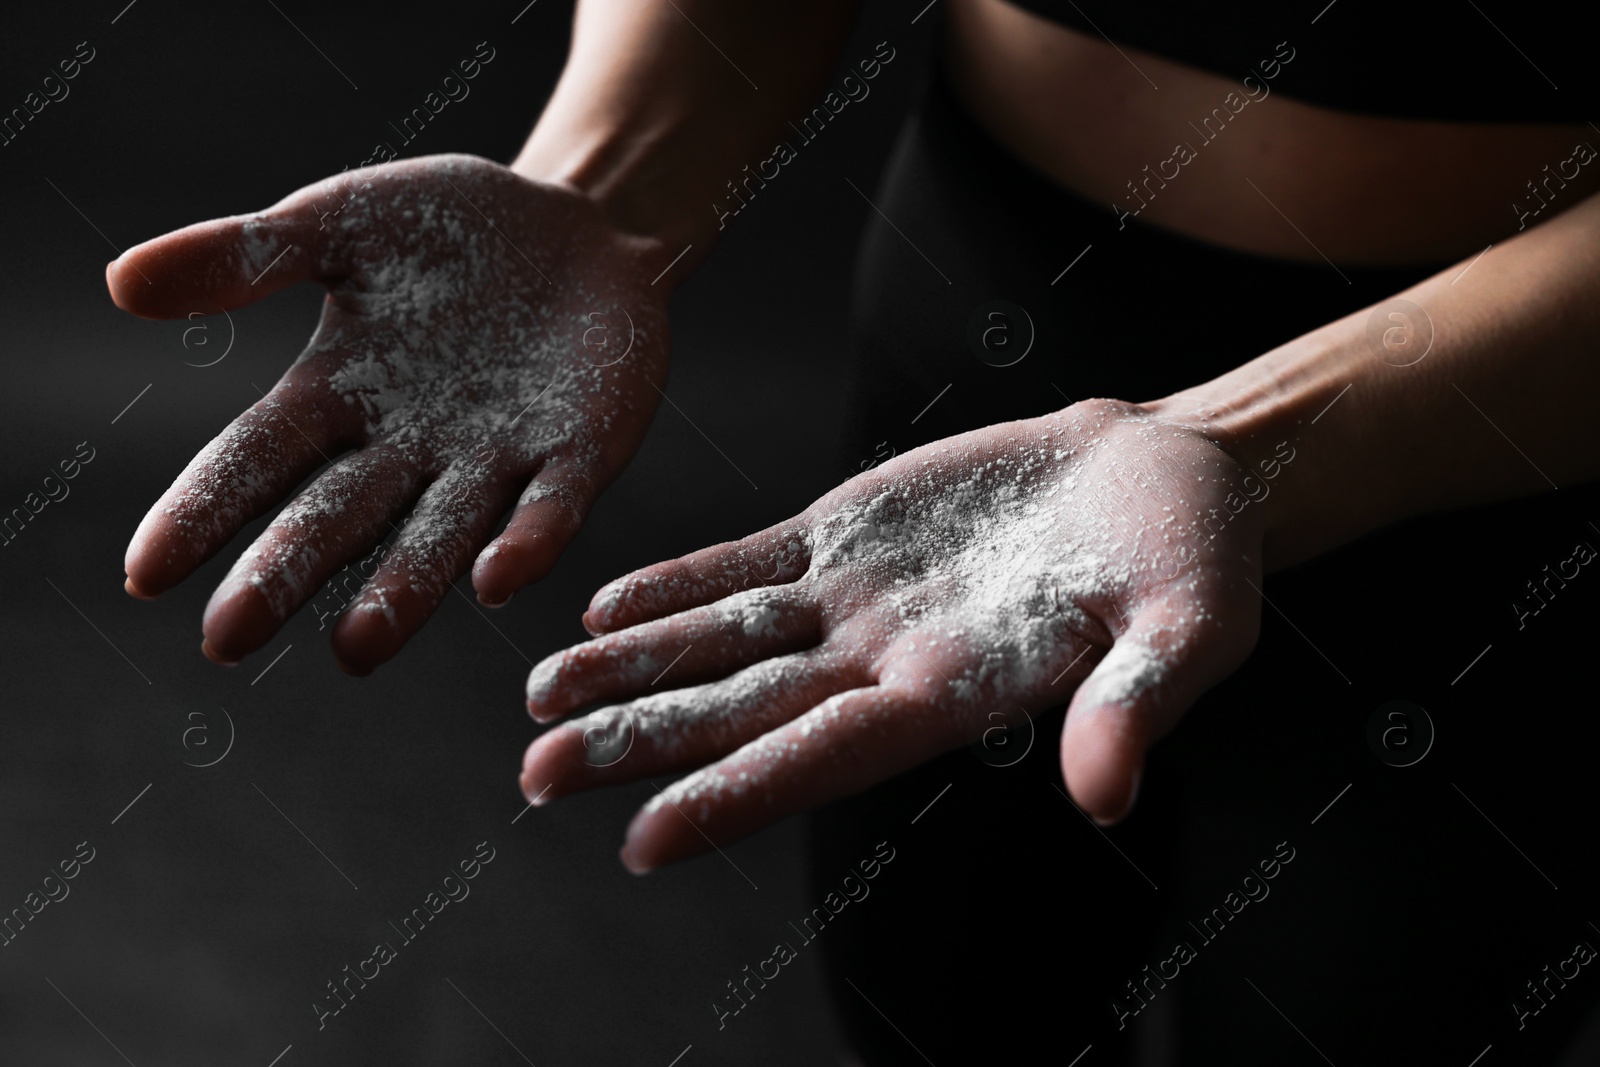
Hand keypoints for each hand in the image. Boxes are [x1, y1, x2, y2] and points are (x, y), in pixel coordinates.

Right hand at [109, 154, 669, 672]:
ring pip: (440, 537)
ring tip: (357, 646)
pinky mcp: (581, 453)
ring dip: (402, 591)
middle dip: (284, 574)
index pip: (257, 460)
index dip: (204, 511)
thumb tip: (120, 284)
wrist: (577, 221)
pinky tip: (497, 579)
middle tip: (227, 638)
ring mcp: (497, 460)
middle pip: (337, 518)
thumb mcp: (341, 223)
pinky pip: (552, 506)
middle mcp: (409, 449)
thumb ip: (246, 255)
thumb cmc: (449, 229)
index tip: (146, 574)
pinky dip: (528, 541)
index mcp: (338, 397)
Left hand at [518, 399, 1266, 870]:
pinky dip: (677, 588)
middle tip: (538, 773)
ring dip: (634, 669)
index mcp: (956, 694)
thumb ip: (1138, 704)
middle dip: (642, 742)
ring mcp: (859, 598)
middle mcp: (886, 660)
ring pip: (725, 641)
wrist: (1169, 474)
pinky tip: (602, 609)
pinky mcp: (850, 530)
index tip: (643, 836)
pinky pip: (747, 566)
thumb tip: (1106, 795)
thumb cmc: (1197, 560)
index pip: (825, 757)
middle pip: (743, 712)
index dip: (735, 795)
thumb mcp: (1193, 629)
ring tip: (540, 697)